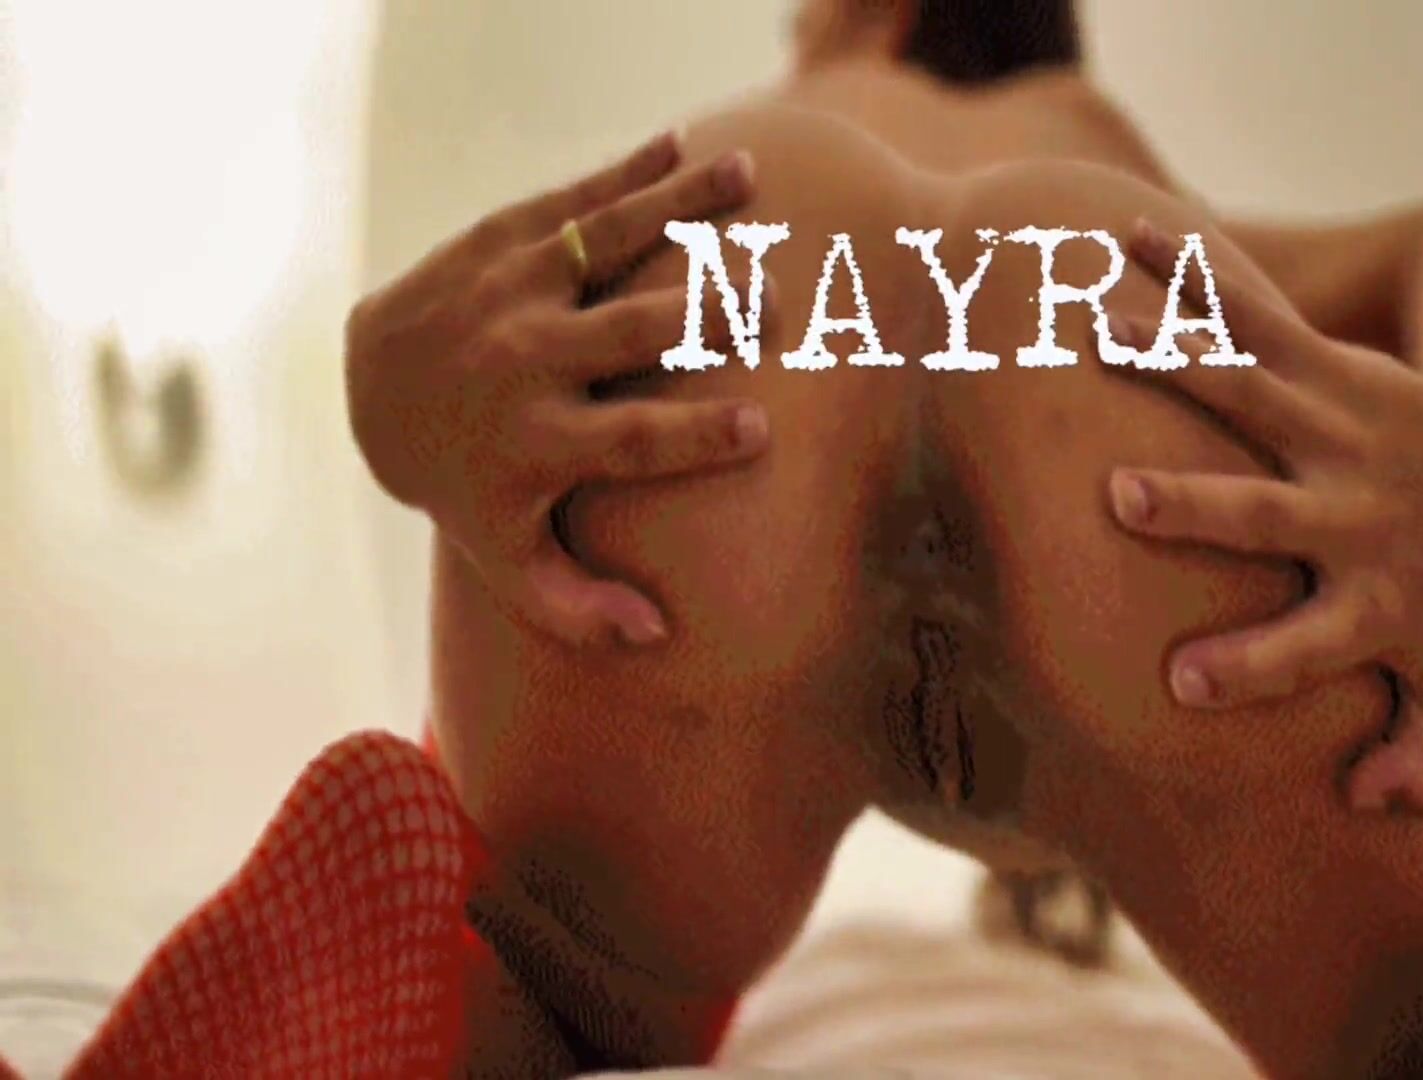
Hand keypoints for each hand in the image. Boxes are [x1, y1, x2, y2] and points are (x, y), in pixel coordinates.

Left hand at [346, 132, 767, 647]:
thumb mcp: (506, 556)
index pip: (629, 441)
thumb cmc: (469, 484)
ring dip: (680, 210)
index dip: (694, 436)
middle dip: (703, 312)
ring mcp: (514, 289)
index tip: (760, 427)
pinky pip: (575, 199)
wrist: (375, 389)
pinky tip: (688, 147)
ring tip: (748, 181)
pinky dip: (632, 172)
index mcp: (537, 443)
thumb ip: (575, 608)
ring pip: (606, 243)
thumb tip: (657, 635)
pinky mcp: (504, 239)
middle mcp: (525, 362)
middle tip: (770, 296)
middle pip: (628, 332)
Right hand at [1104, 220, 1422, 810]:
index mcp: (1374, 597)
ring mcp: (1333, 426)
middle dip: (1202, 505)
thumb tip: (1375, 805)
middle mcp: (1350, 510)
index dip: (1257, 663)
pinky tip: (1130, 232)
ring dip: (1174, 356)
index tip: (1183, 682)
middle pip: (1273, 511)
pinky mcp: (1320, 364)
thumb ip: (1417, 744)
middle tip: (1124, 499)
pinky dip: (1193, 273)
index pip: (1317, 641)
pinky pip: (1253, 315)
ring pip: (1251, 389)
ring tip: (1098, 327)